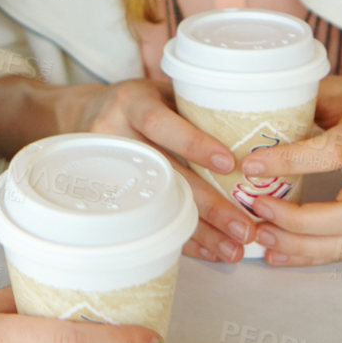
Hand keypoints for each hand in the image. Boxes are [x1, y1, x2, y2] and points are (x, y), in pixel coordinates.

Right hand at [69, 79, 259, 264]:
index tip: (229, 165)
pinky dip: (182, 237)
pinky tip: (209, 250)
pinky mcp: (110, 196)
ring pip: (159, 204)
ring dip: (199, 230)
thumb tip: (257, 141)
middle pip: (164, 174)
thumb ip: (194, 110)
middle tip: (244, 227)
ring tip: (234, 248)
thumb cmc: (140, 104)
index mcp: (133, 102)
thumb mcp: (160, 92)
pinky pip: (150, 221)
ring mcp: (109, 168)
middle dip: (208, 204)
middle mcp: (116, 135)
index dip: (194, 144)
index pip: (161, 124)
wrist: (84, 116)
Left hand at [234, 76, 341, 266]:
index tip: (250, 166)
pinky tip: (278, 252)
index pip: (332, 152)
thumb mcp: (337, 91)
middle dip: (298, 220)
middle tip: (258, 208)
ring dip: (301, 245)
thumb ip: (300, 103)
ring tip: (261, 235)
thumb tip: (247, 116)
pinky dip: (310, 255)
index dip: (290, 161)